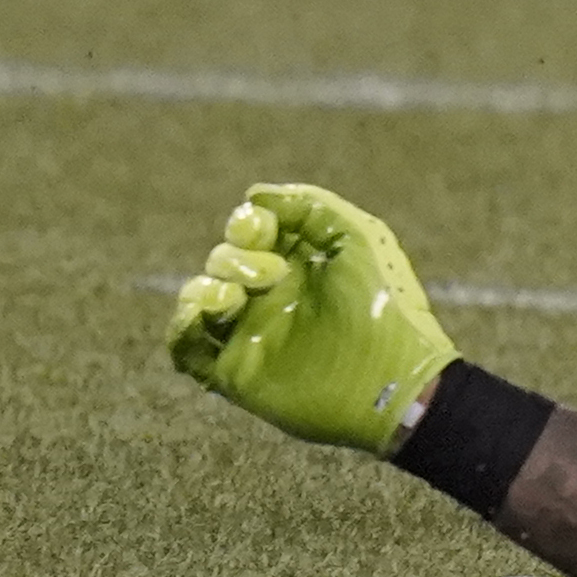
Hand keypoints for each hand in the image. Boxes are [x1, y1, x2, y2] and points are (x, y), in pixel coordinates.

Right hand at [164, 182, 456, 455]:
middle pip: (223, 260)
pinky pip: (187, 348)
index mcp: (304, 261)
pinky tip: (200, 315)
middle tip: (273, 275)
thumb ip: (312, 209)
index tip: (259, 228)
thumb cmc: (387, 306)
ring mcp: (253, 332)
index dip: (247, 223)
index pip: (253, 231)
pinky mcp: (236, 371)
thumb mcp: (360, 239)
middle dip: (235, 258)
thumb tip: (254, 197)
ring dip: (204, 289)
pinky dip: (181, 326)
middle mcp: (274, 294)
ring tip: (233, 299)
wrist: (395, 379)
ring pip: (199, 298)